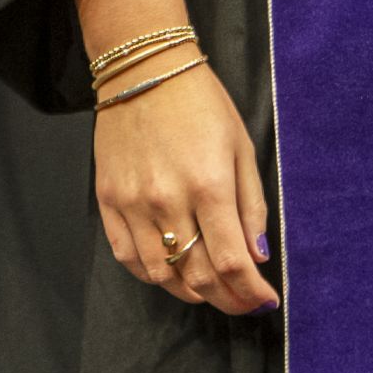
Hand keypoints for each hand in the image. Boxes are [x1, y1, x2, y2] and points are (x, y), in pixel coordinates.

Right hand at [92, 55, 278, 316]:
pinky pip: (128, 257)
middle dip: (226, 299)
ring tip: (208, 288)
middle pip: (197, 276)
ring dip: (189, 291)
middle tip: (241, 302)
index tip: (264, 301)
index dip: (249, 292)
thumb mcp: (241, 146)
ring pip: (161, 275)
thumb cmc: (202, 104)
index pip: (231, 262)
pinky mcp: (108, 201)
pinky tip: (171, 270)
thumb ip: (251, 205)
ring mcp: (133, 203)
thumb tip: (256, 256)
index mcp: (209, 184)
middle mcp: (168, 200)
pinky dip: (152, 274)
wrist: (144, 70)